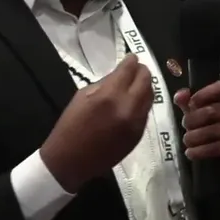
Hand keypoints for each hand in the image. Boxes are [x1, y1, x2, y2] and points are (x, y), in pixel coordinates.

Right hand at [40, 54, 153, 192]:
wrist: (69, 162)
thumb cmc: (70, 127)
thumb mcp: (82, 97)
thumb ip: (104, 83)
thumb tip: (120, 74)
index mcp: (109, 96)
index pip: (129, 70)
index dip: (131, 61)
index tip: (131, 57)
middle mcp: (128, 108)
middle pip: (146, 81)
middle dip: (142, 72)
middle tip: (137, 68)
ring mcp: (136, 123)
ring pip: (150, 97)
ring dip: (145, 87)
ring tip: (137, 83)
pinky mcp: (139, 135)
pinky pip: (146, 112)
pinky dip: (142, 104)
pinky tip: (134, 102)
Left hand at [174, 81, 219, 166]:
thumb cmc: (216, 121)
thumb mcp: (201, 108)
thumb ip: (188, 101)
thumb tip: (180, 96)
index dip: (204, 94)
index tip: (191, 103)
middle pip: (211, 111)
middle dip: (192, 120)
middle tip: (185, 126)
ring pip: (212, 131)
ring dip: (194, 137)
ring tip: (187, 140)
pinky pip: (216, 147)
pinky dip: (200, 151)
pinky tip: (191, 152)